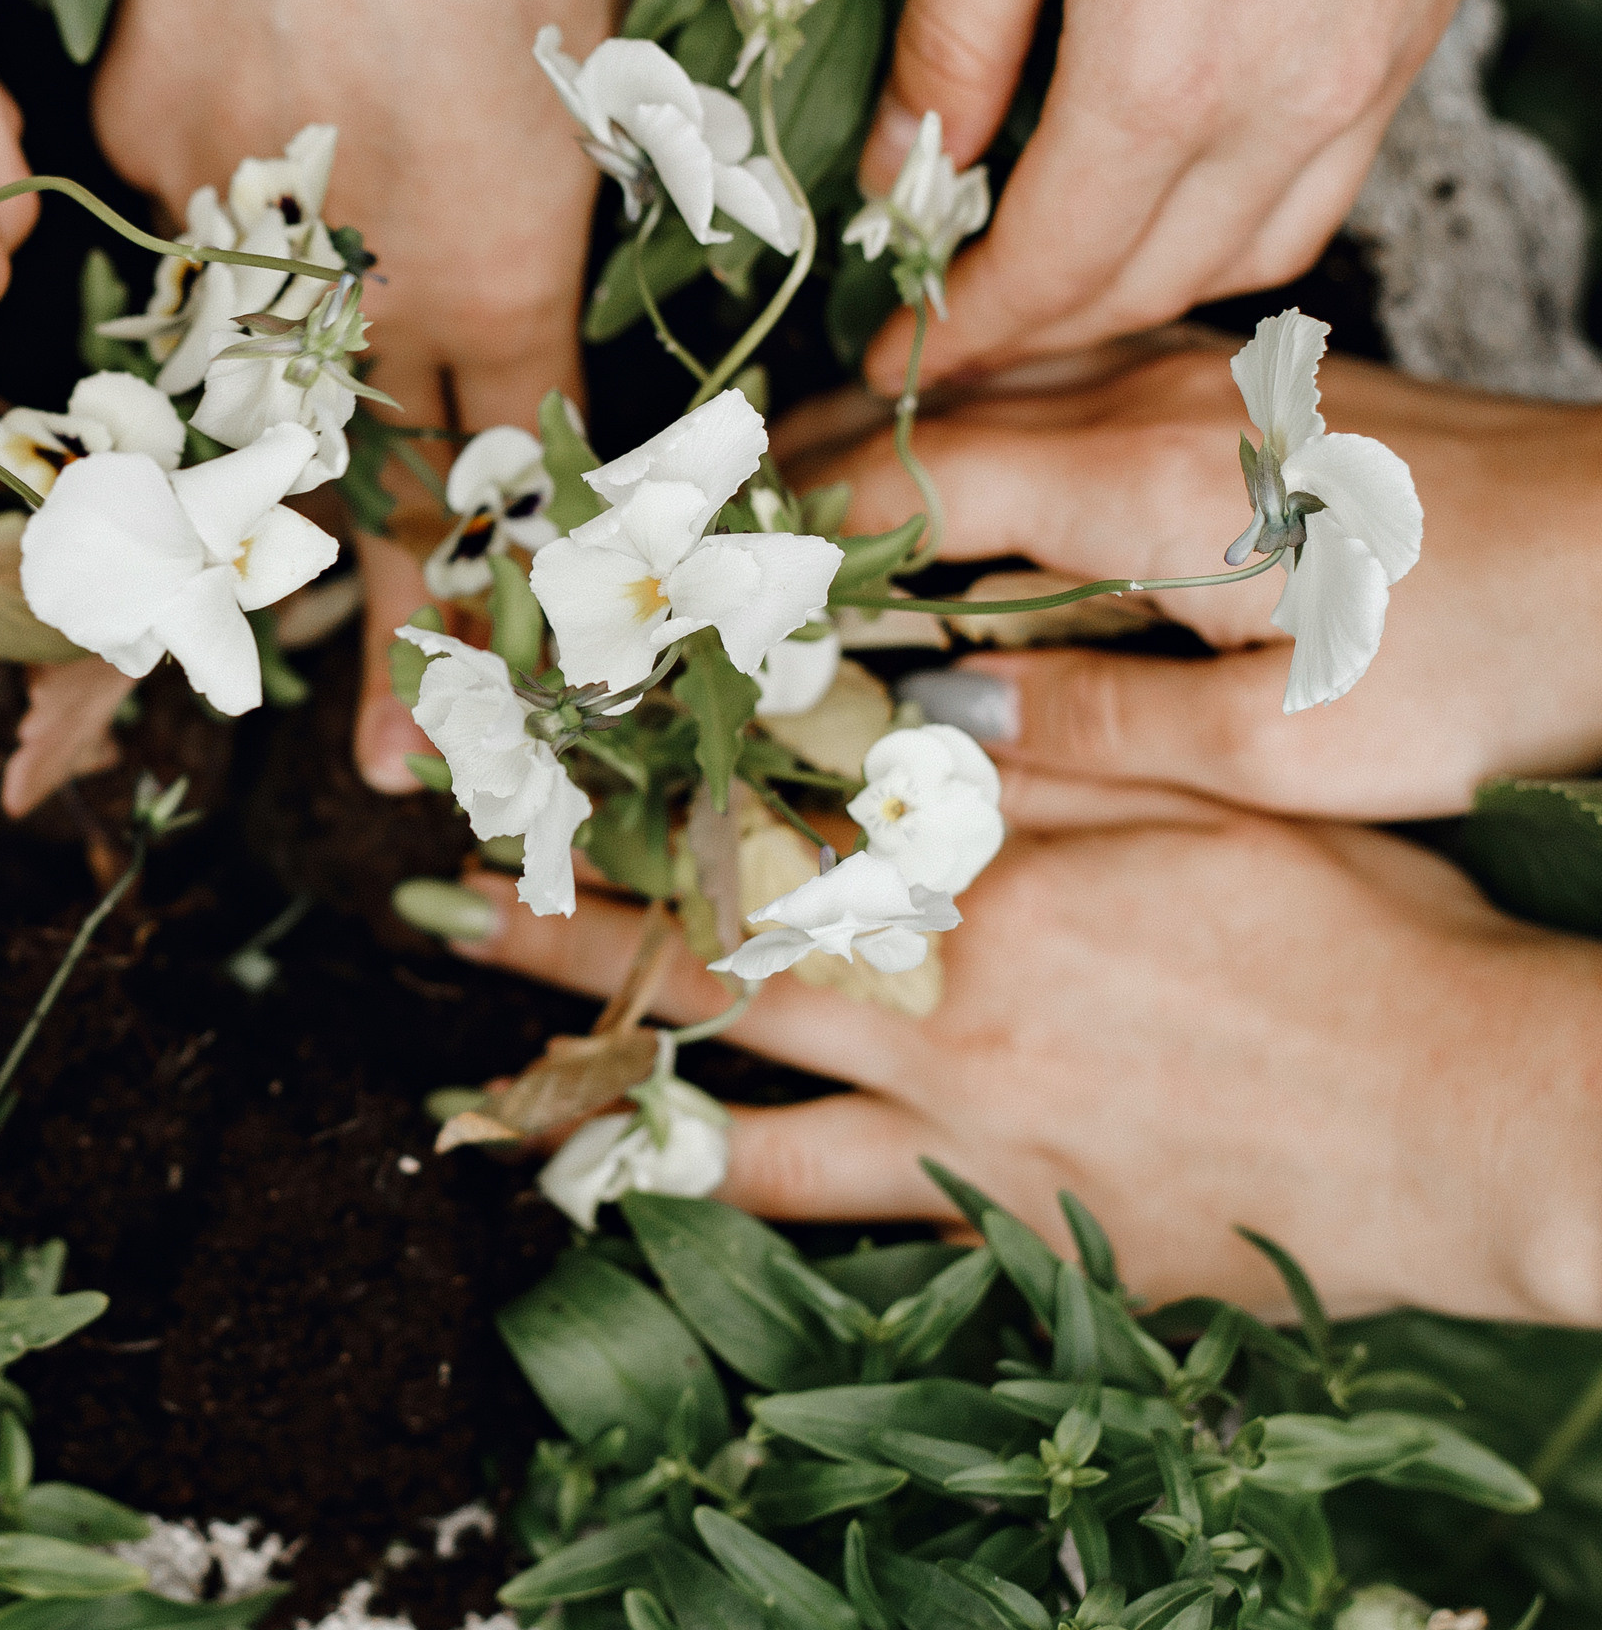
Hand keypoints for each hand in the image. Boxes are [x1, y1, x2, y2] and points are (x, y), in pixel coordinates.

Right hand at [90, 0, 624, 789]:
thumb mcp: (595, 80)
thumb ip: (568, 214)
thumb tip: (542, 292)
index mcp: (506, 282)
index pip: (511, 493)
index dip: (502, 623)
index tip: (468, 743)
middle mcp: (372, 305)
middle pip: (387, 508)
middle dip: (396, 647)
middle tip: (385, 765)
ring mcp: (245, 249)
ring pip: (260, 411)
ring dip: (258, 503)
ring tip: (239, 580)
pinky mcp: (151, 170)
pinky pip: (185, 236)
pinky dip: (216, 226)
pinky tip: (247, 137)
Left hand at [435, 784, 1601, 1322]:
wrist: (1470, 1118)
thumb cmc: (1354, 933)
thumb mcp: (1196, 790)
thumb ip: (1031, 746)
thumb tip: (885, 695)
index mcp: (987, 878)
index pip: (766, 819)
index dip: (635, 788)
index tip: (539, 760)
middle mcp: (944, 1005)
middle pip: (712, 954)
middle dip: (563, 927)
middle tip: (441, 899)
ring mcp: (964, 1126)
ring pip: (737, 1100)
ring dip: (604, 1079)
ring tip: (487, 1080)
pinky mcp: (1009, 1215)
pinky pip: (835, 1214)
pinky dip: (732, 1199)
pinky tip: (650, 1194)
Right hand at [778, 332, 1601, 819]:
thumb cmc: (1500, 664)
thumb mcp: (1291, 750)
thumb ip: (1093, 730)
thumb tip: (936, 718)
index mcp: (1144, 484)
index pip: (913, 486)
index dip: (802, 529)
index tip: (719, 574)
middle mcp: (1156, 395)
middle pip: (931, 410)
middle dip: (812, 465)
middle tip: (717, 525)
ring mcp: (1207, 368)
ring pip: (994, 373)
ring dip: (889, 426)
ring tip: (797, 485)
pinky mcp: (1253, 375)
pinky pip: (1066, 367)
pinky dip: (980, 406)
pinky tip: (960, 452)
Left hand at [856, 0, 1596, 394]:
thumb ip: (952, 31)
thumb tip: (902, 171)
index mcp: (1170, 72)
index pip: (1047, 274)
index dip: (960, 334)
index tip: (891, 362)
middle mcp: (1296, 97)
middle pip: (1151, 285)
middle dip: (1039, 330)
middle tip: (954, 321)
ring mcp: (1385, 57)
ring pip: (1257, 248)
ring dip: (1145, 285)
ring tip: (1053, 265)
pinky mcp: (1432, 4)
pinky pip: (1331, 171)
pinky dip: (1238, 215)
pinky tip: (1175, 172)